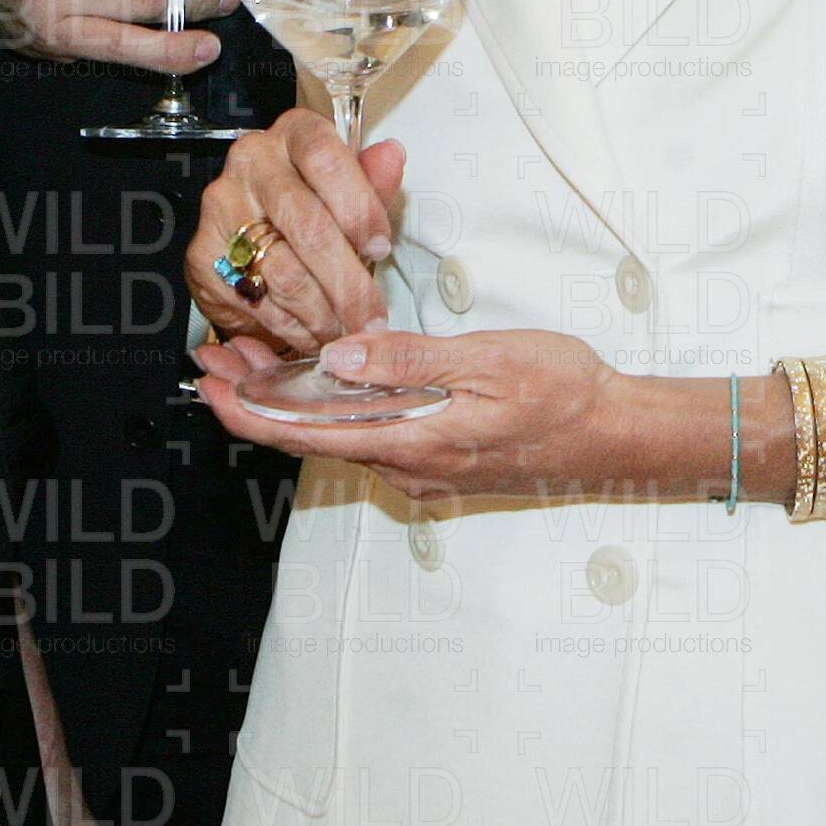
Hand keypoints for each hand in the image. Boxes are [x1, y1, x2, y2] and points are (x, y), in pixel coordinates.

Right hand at [185, 109, 404, 349]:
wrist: (250, 240)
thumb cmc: (309, 208)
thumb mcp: (349, 192)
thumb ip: (373, 180)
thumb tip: (392, 155)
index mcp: (293, 135)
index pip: (325, 158)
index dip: (359, 208)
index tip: (381, 248)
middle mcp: (252, 161)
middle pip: (307, 224)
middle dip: (347, 282)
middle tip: (370, 316)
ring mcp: (222, 206)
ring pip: (284, 270)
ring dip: (322, 313)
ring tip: (345, 329)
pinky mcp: (203, 252)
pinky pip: (256, 298)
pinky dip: (290, 326)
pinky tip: (310, 331)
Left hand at [194, 326, 625, 502]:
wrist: (619, 434)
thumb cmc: (562, 390)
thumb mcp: (487, 361)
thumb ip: (409, 360)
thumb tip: (336, 357)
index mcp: (411, 441)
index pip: (306, 432)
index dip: (249, 409)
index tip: (207, 384)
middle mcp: (407, 465)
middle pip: (310, 437)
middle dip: (256, 399)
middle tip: (213, 357)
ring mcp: (423, 468)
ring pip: (336, 437)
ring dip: (290, 402)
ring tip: (251, 359)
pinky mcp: (438, 460)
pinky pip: (368, 438)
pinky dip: (331, 409)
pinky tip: (322, 379)